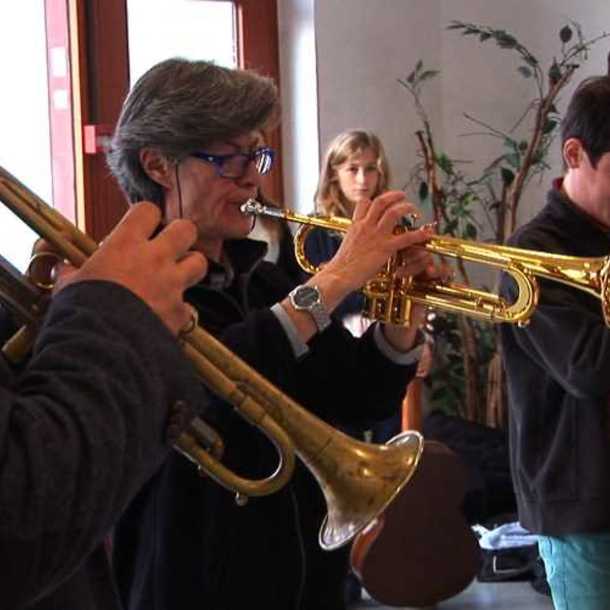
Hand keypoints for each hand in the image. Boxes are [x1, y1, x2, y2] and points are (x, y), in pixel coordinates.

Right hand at [57, 202, 206, 335]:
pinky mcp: (180, 313)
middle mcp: (155, 259)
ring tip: (176, 276)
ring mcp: (172, 285)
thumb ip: (72, 273)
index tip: (140, 227)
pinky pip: (189, 308)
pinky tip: (167, 317)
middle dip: (180, 235)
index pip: (148, 210)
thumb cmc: (82, 310)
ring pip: (199, 263)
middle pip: (185, 229)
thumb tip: (65, 270)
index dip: (146, 216)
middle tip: (168, 246)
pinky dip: (180, 312)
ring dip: (190, 268)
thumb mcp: (69, 286)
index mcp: (126, 245)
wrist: (103, 345)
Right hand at [318, 191, 434, 301]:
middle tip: (403, 196)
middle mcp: (365, 226)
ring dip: (406, 207)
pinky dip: (418, 234)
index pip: (364, 203)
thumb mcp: (344, 248)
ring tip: (414, 210)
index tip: (382, 200)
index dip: (374, 199)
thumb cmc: (339, 268)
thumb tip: (352, 244)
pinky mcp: (385, 248)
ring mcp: (376, 236)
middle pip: (381, 201)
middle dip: (394, 196)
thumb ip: (352, 242)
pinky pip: (406, 237)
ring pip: (394, 212)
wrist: (339, 275)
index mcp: (355, 226)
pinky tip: (425, 234)